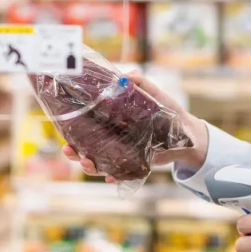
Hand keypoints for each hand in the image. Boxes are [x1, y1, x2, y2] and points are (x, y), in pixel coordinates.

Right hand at [61, 71, 208, 180]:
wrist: (187, 131)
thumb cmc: (167, 110)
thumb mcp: (154, 94)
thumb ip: (140, 83)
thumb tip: (125, 75)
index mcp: (112, 122)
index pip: (86, 127)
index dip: (72, 129)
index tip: (63, 127)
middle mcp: (113, 140)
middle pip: (87, 148)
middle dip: (75, 152)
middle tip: (69, 149)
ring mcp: (123, 154)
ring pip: (100, 163)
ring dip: (91, 166)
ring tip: (87, 163)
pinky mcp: (136, 165)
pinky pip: (122, 174)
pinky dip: (115, 176)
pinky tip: (111, 176)